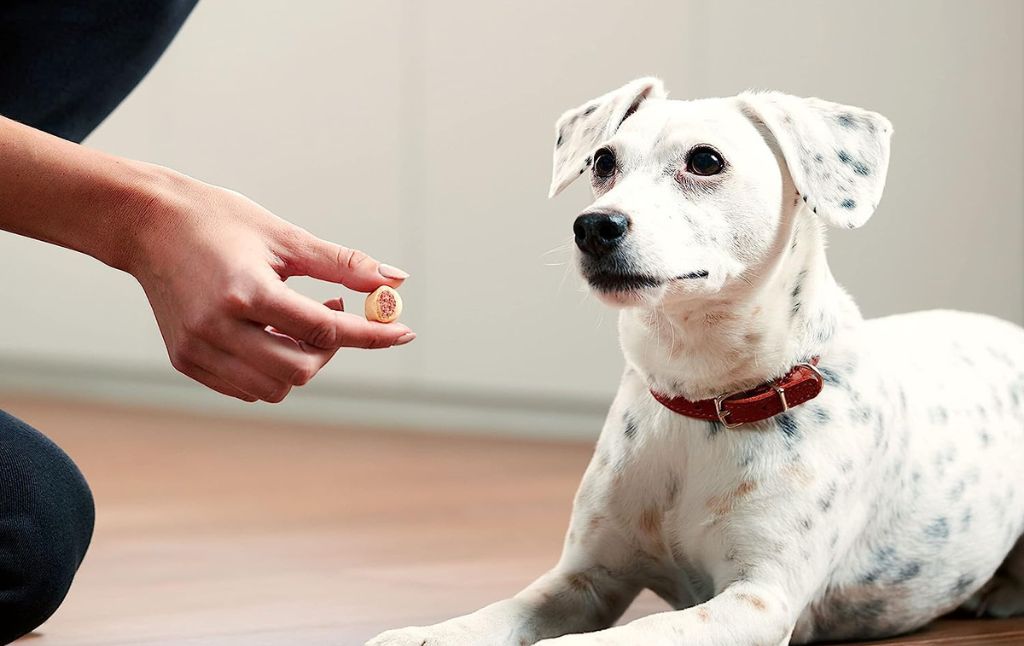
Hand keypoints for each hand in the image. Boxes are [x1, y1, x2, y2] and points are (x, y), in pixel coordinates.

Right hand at [128, 168, 414, 402]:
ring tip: (297, 323)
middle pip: (301, 370)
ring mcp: (198, 350)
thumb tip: (397, 280)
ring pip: (275, 388)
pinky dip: (271, 371)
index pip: (325, 329)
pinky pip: (246, 389)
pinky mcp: (186, 361)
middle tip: (332, 314)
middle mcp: (218, 327)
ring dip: (301, 364)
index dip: (371, 334)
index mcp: (246, 291)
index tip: (404, 332)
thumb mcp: (286, 237)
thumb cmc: (222, 222)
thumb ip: (344, 263)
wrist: (147, 224)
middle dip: (331, 351)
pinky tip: (271, 336)